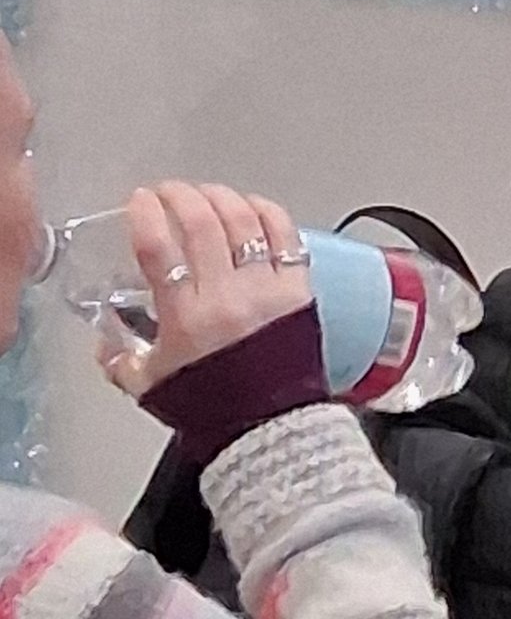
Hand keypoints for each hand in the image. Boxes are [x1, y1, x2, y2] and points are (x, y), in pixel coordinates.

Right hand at [106, 182, 314, 398]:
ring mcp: (266, 288)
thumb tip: (104, 336)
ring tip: (205, 194)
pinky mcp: (298, 287)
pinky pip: (285, 234)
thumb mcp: (151, 387)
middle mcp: (226, 297)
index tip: (139, 201)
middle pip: (202, 224)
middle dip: (180, 196)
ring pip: (243, 220)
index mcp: (186, 319)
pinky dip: (266, 211)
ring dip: (221, 197)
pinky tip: (251, 205)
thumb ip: (120, 358)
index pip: (159, 251)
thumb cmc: (212, 408)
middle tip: (168, 192)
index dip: (146, 216)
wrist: (268, 427)